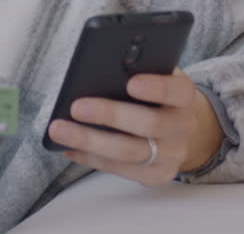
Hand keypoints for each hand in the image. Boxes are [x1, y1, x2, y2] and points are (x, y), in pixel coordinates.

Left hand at [46, 68, 224, 185]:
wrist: (178, 127)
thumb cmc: (155, 94)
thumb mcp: (155, 76)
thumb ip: (137, 70)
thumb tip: (95, 66)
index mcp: (184, 96)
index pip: (177, 90)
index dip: (156, 87)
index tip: (131, 82)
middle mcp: (183, 127)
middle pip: (149, 124)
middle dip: (110, 114)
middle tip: (76, 106)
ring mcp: (171, 155)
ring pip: (128, 152)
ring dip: (89, 141)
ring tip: (59, 129)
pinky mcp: (155, 176)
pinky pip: (118, 170)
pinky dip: (89, 157)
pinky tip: (66, 146)